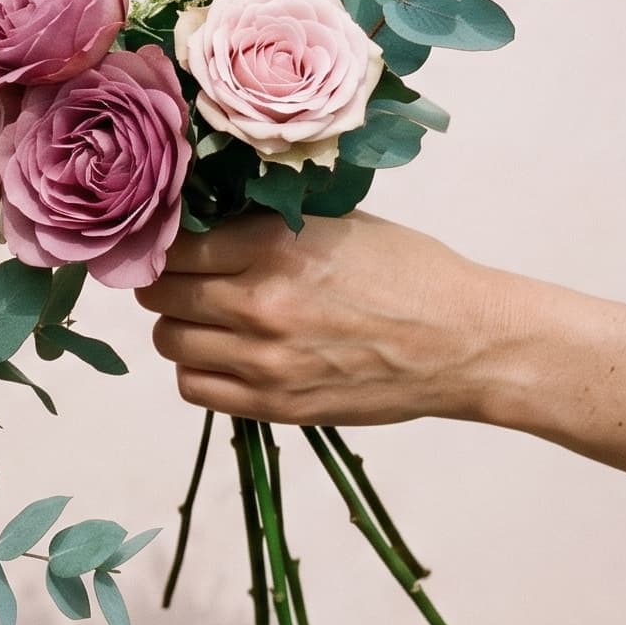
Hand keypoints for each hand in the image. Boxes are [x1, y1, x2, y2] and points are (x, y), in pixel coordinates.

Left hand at [133, 212, 508, 425]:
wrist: (464, 343)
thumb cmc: (408, 274)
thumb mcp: (336, 224)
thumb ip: (264, 225)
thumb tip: (200, 220)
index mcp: (274, 245)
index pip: (173, 244)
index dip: (165, 242)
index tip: (171, 243)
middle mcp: (260, 302)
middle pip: (161, 294)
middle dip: (166, 283)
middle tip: (184, 279)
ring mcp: (264, 360)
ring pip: (169, 341)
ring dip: (178, 326)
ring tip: (206, 317)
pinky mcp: (275, 404)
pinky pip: (193, 387)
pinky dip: (196, 369)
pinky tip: (223, 355)